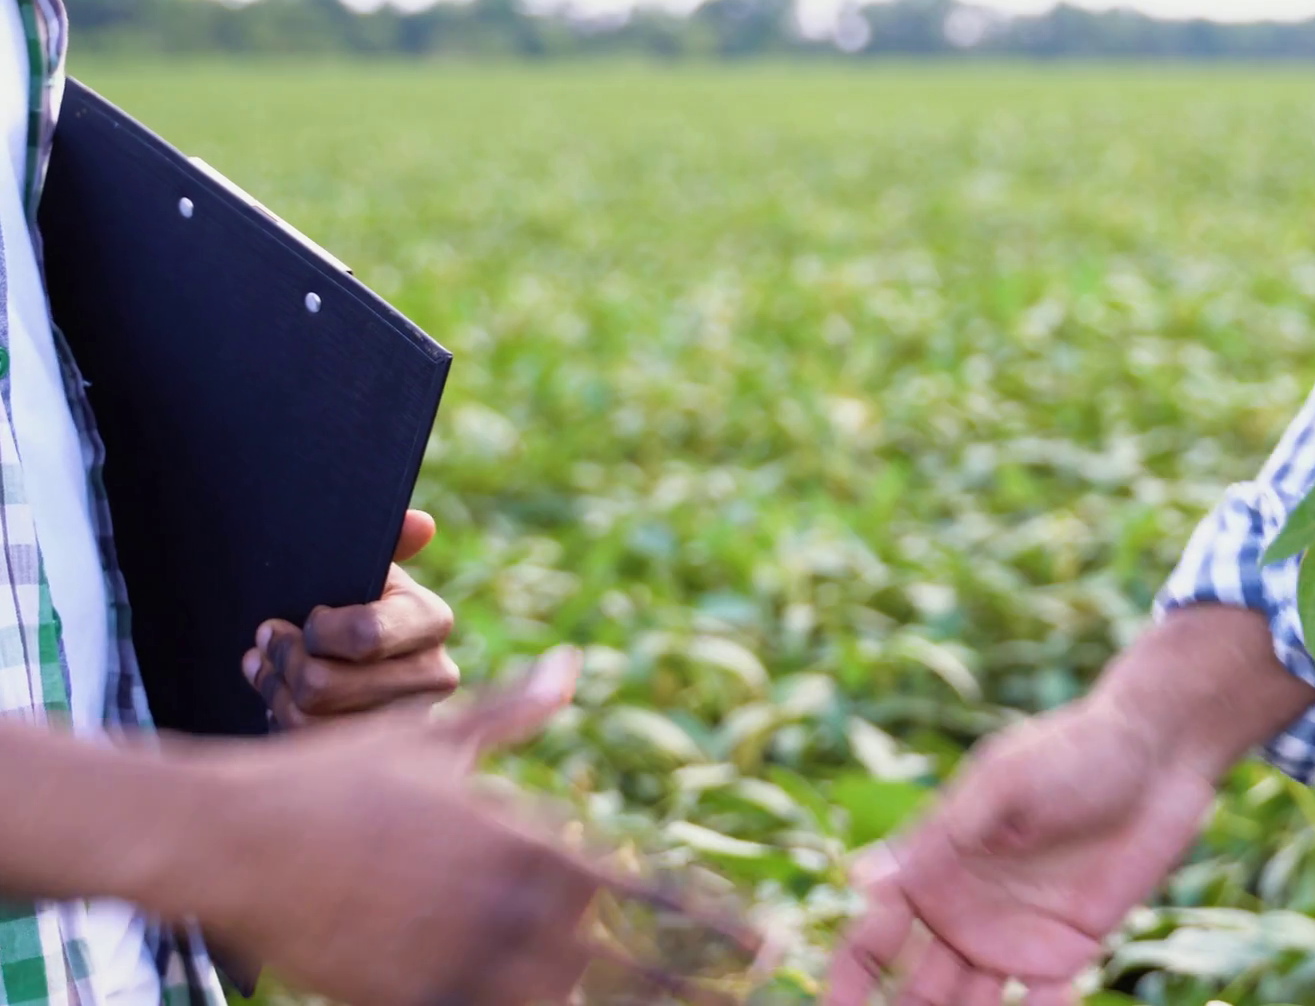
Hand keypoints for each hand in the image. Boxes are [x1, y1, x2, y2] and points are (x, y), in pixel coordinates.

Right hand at [170, 648, 753, 1005]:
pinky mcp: (410, 1001)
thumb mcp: (434, 738)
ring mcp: (459, 964)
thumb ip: (514, 714)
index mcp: (529, 840)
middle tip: (754, 995)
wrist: (229, 839)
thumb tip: (571, 665)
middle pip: (630, 970)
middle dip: (697, 990)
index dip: (715, 925)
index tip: (763, 940)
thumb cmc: (335, 779)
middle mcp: (508, 908)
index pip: (650, 891)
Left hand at [243, 509, 458, 726]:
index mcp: (433, 619)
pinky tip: (279, 697)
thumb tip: (420, 524)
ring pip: (309, 720)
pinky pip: (307, 747)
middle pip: (324, 685)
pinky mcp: (376, 755)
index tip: (305, 618)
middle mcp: (436, 675)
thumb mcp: (365, 568)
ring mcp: (407, 722)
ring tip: (269, 668)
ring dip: (275, 689)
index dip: (316, 630)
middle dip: (283, 659)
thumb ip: (388, 542)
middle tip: (267, 642)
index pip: (364, 635)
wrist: (354, 654)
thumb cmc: (353, 600)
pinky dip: (280, 718)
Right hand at [826, 696, 1215, 1005]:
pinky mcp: (1071, 950)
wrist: (1161, 753)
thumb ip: (939, 838)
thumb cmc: (1072, 751)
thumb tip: (860, 878)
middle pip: (915, 985)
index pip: (873, 934)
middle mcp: (965, 910)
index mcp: (934, 868)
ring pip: (968, 1005)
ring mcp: (1015, 935)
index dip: (850, 978)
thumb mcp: (1002, 787)